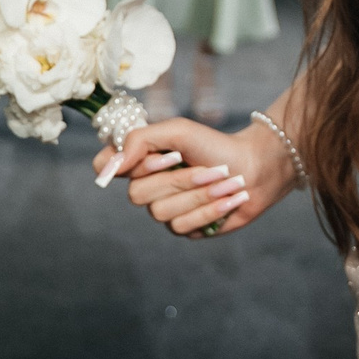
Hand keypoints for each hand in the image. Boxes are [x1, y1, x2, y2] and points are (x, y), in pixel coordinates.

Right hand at [93, 111, 299, 235]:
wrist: (254, 168)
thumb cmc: (214, 145)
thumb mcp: (178, 131)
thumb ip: (140, 139)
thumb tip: (113, 164)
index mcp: (141, 160)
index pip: (104, 167)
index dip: (119, 167)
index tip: (159, 158)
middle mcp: (148, 187)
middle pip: (137, 194)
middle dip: (179, 179)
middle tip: (208, 167)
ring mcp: (165, 210)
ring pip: (161, 213)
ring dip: (199, 195)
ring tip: (225, 181)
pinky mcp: (185, 228)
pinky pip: (183, 226)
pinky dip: (210, 210)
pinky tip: (228, 199)